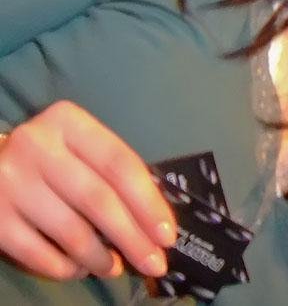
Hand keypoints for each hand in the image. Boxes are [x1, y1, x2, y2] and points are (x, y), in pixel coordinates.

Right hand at [0, 101, 175, 279]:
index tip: (168, 234)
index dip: (148, 203)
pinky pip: (37, 253)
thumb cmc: (51, 156)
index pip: (120, 165)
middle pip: (98, 200)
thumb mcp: (81, 147)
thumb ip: (114, 173)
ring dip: (101, 258)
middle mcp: (37, 147)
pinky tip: (82, 269)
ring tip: (117, 268)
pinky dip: (65, 267)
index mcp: (68, 122)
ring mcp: (11, 182)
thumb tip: (156, 223)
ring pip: (71, 231)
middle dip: (132, 238)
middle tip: (154, 262)